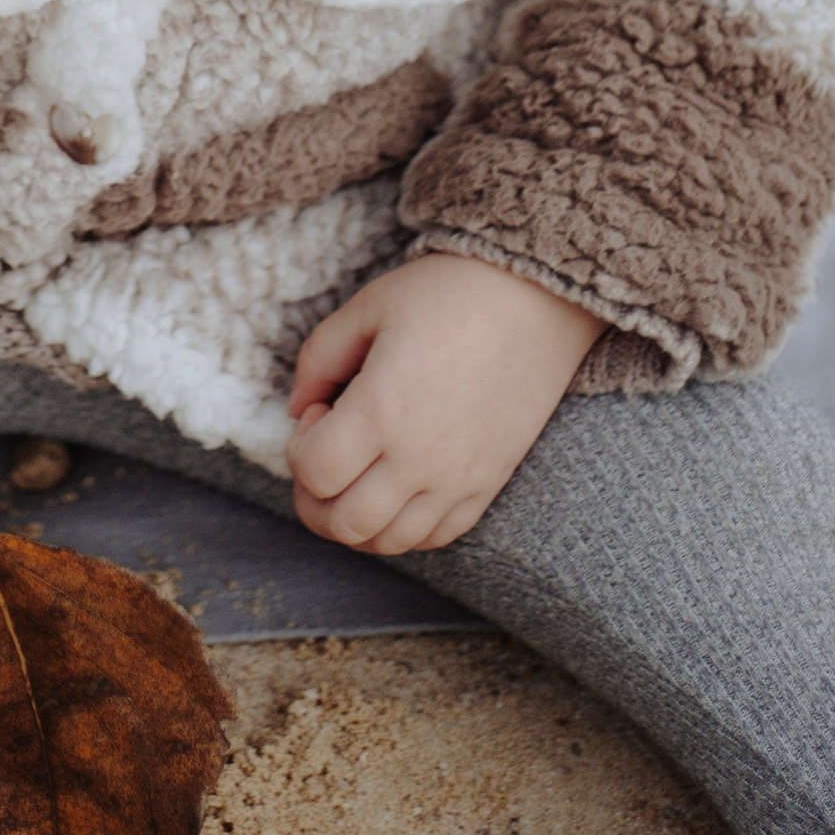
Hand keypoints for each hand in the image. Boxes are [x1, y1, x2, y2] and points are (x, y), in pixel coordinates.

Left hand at [286, 249, 600, 555]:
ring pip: (387, 541)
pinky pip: (434, 537)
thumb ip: (318, 359)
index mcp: (383, 410)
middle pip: (343, 523)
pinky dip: (402, 526)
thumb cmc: (448, 294)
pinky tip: (396, 484)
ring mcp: (458, 480)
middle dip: (314, 496)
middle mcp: (420, 458)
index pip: (314, 472)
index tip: (319, 412)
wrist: (537, 299)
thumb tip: (297, 409)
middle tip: (324, 451)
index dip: (299, 448)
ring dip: (354, 518)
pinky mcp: (487, 486)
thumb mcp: (367, 306)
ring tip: (358, 472)